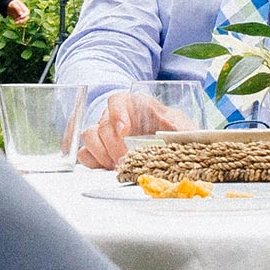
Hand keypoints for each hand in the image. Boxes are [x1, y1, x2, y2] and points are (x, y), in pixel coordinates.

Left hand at [6, 0, 30, 23]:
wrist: (8, 6)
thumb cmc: (12, 4)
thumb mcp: (14, 4)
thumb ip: (18, 8)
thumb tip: (21, 14)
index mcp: (24, 8)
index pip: (27, 12)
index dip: (25, 15)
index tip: (21, 17)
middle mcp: (23, 12)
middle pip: (26, 17)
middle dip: (24, 20)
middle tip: (20, 21)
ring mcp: (21, 15)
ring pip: (23, 20)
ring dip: (20, 22)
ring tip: (16, 23)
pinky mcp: (18, 18)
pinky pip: (19, 21)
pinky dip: (18, 23)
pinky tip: (15, 23)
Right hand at [75, 91, 191, 170]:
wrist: (170, 147)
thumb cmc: (175, 133)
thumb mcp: (183, 129)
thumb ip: (183, 131)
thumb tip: (184, 135)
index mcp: (136, 105)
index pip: (117, 100)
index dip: (117, 114)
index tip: (124, 130)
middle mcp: (117, 117)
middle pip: (103, 123)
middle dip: (114, 145)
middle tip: (126, 160)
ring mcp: (105, 134)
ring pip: (89, 136)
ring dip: (102, 153)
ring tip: (118, 166)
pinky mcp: (98, 151)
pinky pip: (85, 153)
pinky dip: (93, 162)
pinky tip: (107, 168)